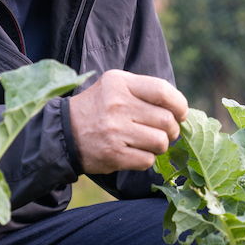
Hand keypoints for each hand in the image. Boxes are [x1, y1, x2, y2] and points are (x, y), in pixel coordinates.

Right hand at [68, 70, 188, 173]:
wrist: (64, 132)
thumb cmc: (99, 108)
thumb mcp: (116, 86)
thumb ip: (146, 92)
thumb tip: (180, 109)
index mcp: (120, 83)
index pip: (163, 91)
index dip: (180, 105)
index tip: (180, 113)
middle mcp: (118, 105)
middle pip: (166, 120)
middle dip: (172, 129)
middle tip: (165, 132)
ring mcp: (115, 131)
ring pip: (161, 142)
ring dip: (160, 145)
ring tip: (149, 142)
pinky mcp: (113, 155)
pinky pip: (148, 160)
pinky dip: (147, 159)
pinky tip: (137, 153)